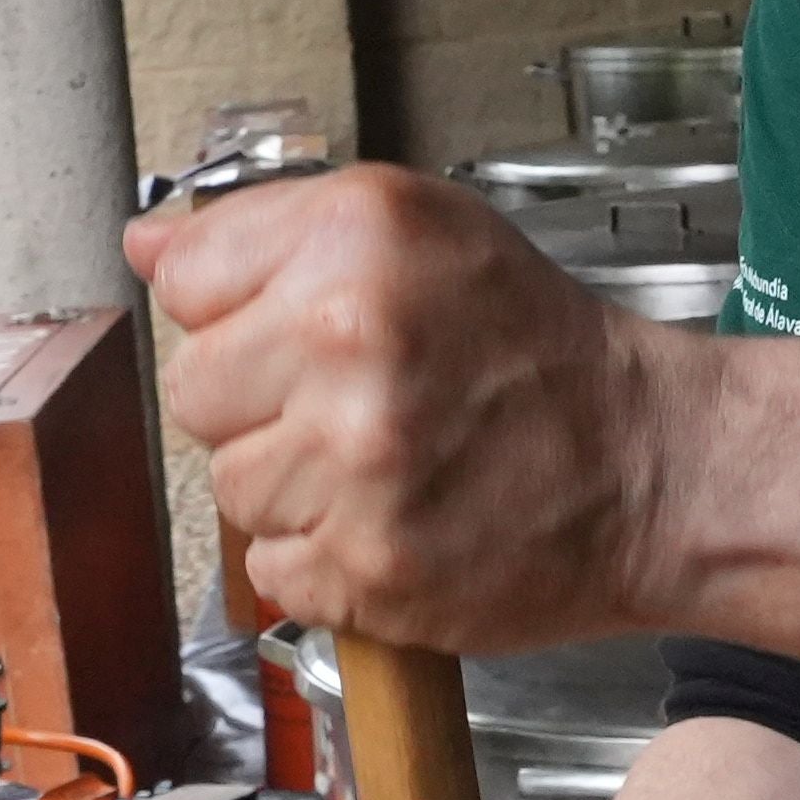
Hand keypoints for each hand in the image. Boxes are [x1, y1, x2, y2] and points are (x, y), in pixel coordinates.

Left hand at [131, 166, 682, 655]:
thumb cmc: (536, 350)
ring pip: (232, 489)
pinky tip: (394, 523)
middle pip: (195, 393)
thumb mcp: (420, 232)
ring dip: (294, 489)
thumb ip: (271, 230)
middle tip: (357, 405)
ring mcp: (357, 464)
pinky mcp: (369, 566)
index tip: (306, 332)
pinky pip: (273, 570)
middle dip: (261, 405)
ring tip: (386, 467)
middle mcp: (348, 341)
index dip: (242, 315)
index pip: (186, 286)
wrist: (651, 467)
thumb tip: (147, 248)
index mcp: (354, 238)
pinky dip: (323, 561)